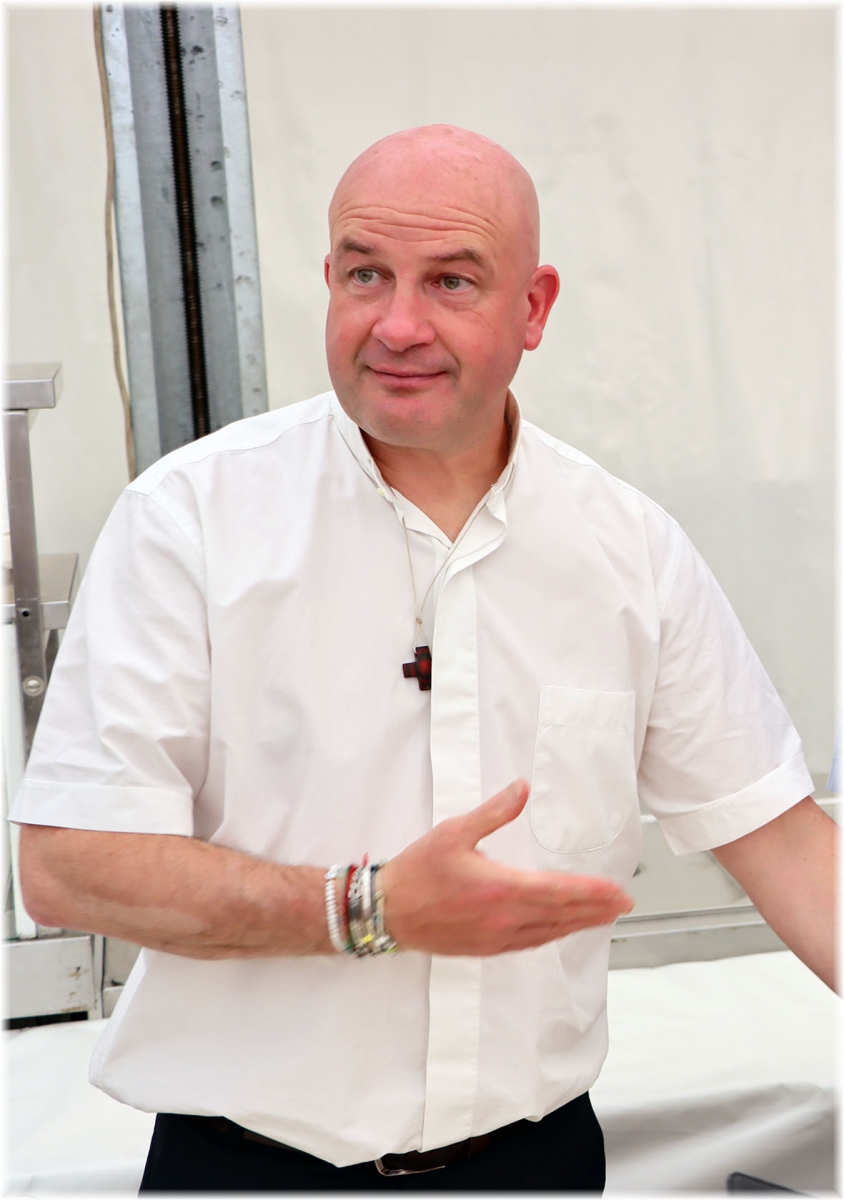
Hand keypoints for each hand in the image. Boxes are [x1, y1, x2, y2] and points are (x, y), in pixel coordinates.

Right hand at [379, 780, 633, 954]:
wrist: (388, 911)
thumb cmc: (418, 871)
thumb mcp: (454, 832)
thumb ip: (494, 812)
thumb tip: (522, 788)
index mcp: (501, 888)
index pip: (559, 891)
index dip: (592, 892)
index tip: (618, 892)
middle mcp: (505, 918)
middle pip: (562, 915)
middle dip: (596, 909)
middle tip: (624, 904)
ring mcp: (497, 938)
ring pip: (550, 932)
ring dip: (579, 924)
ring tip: (603, 916)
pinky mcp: (487, 948)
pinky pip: (531, 943)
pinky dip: (553, 935)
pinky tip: (561, 929)